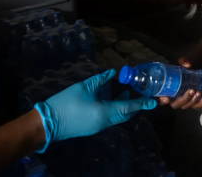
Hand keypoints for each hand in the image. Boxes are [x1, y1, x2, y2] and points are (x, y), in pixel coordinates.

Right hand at [34, 69, 155, 151]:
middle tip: (141, 95)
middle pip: (126, 115)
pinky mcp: (92, 128)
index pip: (129, 107)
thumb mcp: (84, 87)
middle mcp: (106, 122)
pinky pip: (110, 119)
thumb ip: (100, 80)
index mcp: (106, 112)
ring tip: (126, 93)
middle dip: (135, 106)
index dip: (142, 103)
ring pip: (118, 117)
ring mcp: (99, 127)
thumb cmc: (67, 103)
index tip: (153, 102)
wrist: (48, 122)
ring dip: (124, 107)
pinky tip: (111, 101)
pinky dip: (115, 110)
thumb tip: (112, 73)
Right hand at [159, 57, 201, 109]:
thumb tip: (187, 64)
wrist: (188, 71)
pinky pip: (194, 106)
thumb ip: (181, 62)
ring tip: (198, 93)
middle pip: (175, 104)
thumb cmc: (178, 70)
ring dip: (192, 101)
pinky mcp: (190, 101)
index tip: (166, 99)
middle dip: (183, 100)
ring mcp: (182, 101)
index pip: (159, 99)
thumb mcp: (178, 64)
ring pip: (185, 106)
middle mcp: (172, 98)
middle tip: (190, 91)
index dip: (161, 101)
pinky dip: (199, 104)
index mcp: (165, 90)